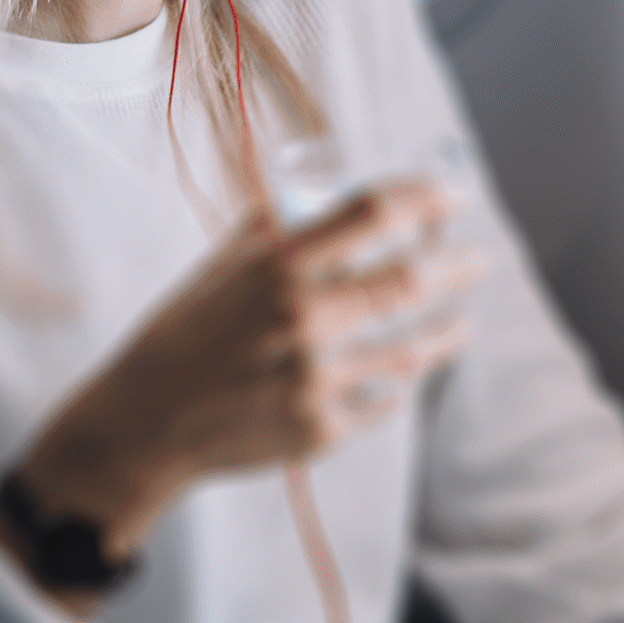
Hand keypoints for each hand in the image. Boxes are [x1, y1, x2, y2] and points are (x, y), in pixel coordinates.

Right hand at [5, 179, 479, 576]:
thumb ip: (278, 231)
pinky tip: (398, 377)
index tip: (452, 196)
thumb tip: (333, 193)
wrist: (147, 423)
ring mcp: (316, 379)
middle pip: (410, 280)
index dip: (423, 197)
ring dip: (446, 332)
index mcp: (277, 267)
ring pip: (412, 350)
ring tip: (458, 325)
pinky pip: (384, 400)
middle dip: (457, 266)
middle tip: (475, 261)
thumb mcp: (222, 268)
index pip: (372, 213)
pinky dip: (396, 386)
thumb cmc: (184, 335)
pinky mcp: (322, 429)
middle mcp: (303, 319)